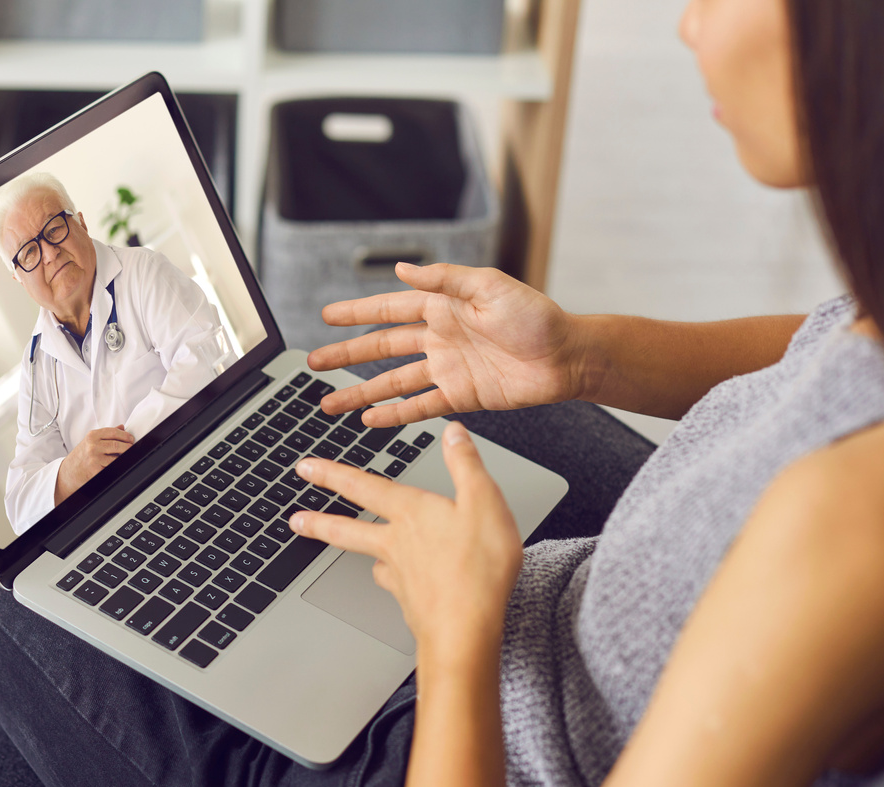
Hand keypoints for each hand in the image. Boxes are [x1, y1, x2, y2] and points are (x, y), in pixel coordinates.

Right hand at [55, 426, 133, 501]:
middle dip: (128, 447)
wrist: (68, 473)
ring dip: (121, 457)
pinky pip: (112, 467)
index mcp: (92, 436)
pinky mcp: (97, 471)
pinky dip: (115, 466)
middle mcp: (93, 446)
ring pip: (117, 457)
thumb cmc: (80, 456)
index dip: (125, 436)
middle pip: (117, 445)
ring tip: (120, 457)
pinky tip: (112, 465)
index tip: (131, 439)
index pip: (113, 432)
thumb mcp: (90, 441)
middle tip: (131, 447)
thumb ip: (106, 434)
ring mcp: (94, 459)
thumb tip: (122, 427)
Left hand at [289, 422, 522, 658]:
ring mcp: (399, 576)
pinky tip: (394, 580)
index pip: (362, 486)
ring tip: (342, 548)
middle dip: (319, 521)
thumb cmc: (477, 568)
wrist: (465, 629)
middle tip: (295, 520)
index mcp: (410, 513)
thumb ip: (465, 464)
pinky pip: (393, 585)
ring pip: (368, 558)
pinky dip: (390, 579)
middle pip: (347, 529)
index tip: (306, 469)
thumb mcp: (483, 501)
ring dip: (353, 552)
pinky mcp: (410, 602)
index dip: (331, 474)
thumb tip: (452, 432)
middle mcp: (396, 544)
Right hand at [307, 262, 586, 427]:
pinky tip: (371, 421)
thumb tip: (404, 269)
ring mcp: (447, 369)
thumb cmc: (538, 317)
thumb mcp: (491, 286)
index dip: (356, 313)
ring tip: (331, 403)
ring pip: (393, 383)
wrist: (568, 358)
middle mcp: (440, 339)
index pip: (389, 309)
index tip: (327, 317)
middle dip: (346, 355)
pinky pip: (419, 407)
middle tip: (315, 362)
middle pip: (381, 348)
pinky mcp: (461, 397)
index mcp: (443, 307)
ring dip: (361, 392)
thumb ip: (444, 279)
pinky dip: (395, 415)